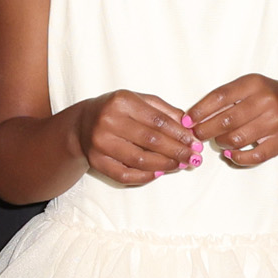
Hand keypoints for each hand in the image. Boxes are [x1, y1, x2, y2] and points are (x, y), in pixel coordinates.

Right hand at [65, 90, 194, 187]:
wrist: (82, 124)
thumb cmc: (116, 110)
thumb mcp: (138, 101)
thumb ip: (164, 111)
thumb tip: (189, 127)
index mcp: (122, 102)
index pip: (158, 121)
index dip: (180, 134)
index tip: (195, 142)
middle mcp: (108, 121)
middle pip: (151, 141)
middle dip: (177, 151)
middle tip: (193, 157)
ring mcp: (100, 143)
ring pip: (140, 160)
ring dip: (165, 165)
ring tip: (181, 165)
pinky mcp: (96, 161)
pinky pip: (125, 174)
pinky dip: (145, 176)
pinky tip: (159, 173)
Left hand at [186, 72, 277, 173]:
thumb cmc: (270, 98)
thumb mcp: (251, 88)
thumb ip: (226, 97)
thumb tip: (194, 117)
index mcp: (254, 83)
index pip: (219, 96)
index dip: (200, 110)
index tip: (187, 120)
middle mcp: (266, 101)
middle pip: (226, 120)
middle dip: (205, 130)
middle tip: (197, 135)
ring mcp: (276, 122)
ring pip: (237, 139)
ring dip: (221, 143)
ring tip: (219, 142)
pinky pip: (253, 156)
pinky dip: (237, 158)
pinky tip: (230, 155)